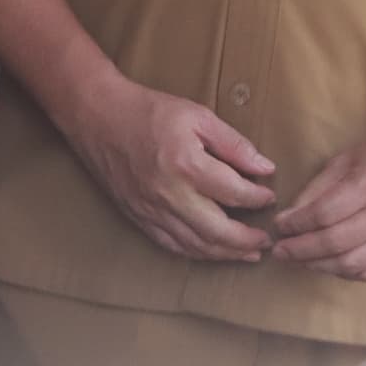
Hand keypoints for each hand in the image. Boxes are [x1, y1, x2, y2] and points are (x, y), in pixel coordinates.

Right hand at [58, 74, 277, 263]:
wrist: (97, 116)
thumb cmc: (147, 111)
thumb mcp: (197, 116)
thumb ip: (234, 144)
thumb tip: (265, 168)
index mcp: (188, 165)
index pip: (236, 193)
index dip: (258, 198)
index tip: (268, 197)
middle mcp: (170, 194)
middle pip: (219, 232)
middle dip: (248, 240)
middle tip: (265, 239)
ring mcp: (151, 210)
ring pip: (196, 246)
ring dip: (226, 254)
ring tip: (247, 253)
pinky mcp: (138, 217)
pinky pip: (171, 245)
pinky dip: (196, 253)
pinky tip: (210, 251)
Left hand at [270, 130, 365, 281]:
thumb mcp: (349, 160)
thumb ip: (318, 187)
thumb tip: (291, 216)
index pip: (323, 214)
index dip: (296, 224)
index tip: (278, 226)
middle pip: (333, 243)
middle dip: (299, 250)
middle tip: (279, 251)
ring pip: (350, 264)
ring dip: (317, 265)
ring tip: (298, 259)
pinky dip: (344, 272)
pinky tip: (328, 264)